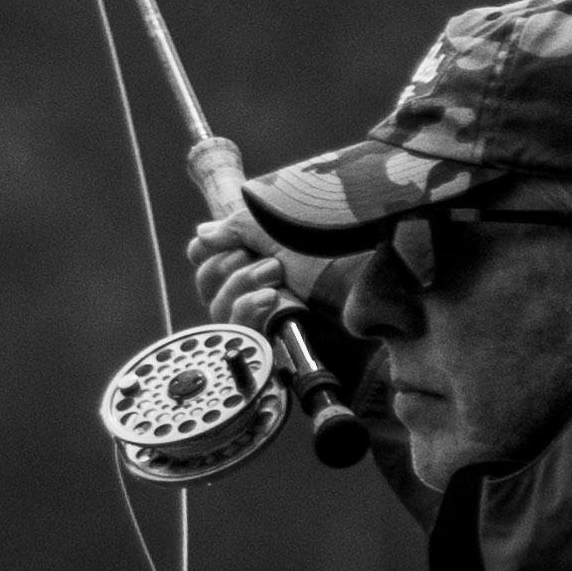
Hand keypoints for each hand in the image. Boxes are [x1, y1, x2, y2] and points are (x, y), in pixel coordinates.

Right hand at [186, 209, 342, 333]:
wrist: (370, 289)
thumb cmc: (335, 254)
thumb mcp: (283, 229)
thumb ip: (238, 228)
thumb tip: (201, 235)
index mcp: (257, 255)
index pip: (206, 257)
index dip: (207, 250)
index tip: (221, 245)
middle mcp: (255, 286)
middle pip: (206, 282)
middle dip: (228, 264)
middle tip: (266, 259)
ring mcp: (262, 317)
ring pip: (218, 307)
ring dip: (241, 283)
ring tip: (277, 273)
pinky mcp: (270, 342)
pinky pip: (237, 329)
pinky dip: (248, 308)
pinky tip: (270, 298)